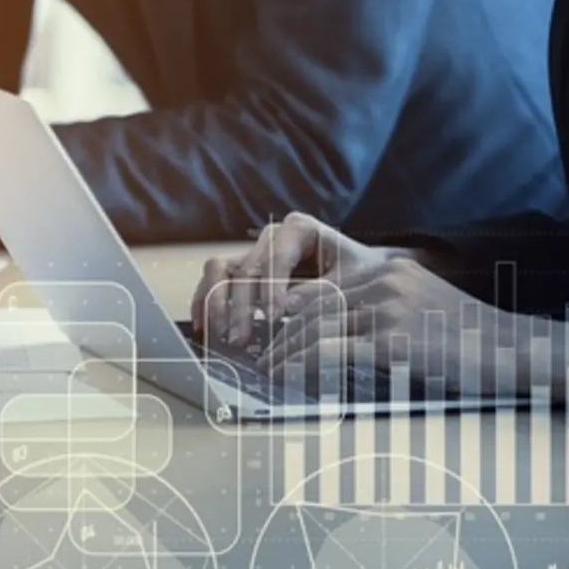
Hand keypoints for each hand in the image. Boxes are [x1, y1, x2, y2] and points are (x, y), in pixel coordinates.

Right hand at [190, 213, 411, 347]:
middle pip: (245, 266)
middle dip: (241, 305)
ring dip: (217, 303)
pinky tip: (204, 330)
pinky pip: (212, 282)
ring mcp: (252, 255)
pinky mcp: (240, 274)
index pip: (276, 256)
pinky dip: (205, 304)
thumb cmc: (360, 278)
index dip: (271, 288)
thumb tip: (287, 309)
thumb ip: (319, 293)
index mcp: (299, 230)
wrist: (364, 279)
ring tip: (223, 336)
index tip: (274, 317)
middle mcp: (271, 238)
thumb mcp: (350, 284)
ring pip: (220, 270)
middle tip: (241, 338)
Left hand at [261, 256, 515, 395]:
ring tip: (266, 373)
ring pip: (314, 330)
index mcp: (387, 269)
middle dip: (282, 337)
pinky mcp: (391, 340)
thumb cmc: (469, 341)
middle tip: (262, 359)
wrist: (515, 351)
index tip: (275, 336)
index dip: (292, 316)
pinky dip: (298, 367)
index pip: (324, 291)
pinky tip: (284, 379)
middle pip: (312, 309)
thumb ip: (378, 312)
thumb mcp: (419, 310)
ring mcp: (386, 309)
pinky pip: (328, 353)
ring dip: (283, 354)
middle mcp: (383, 281)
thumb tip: (332, 336)